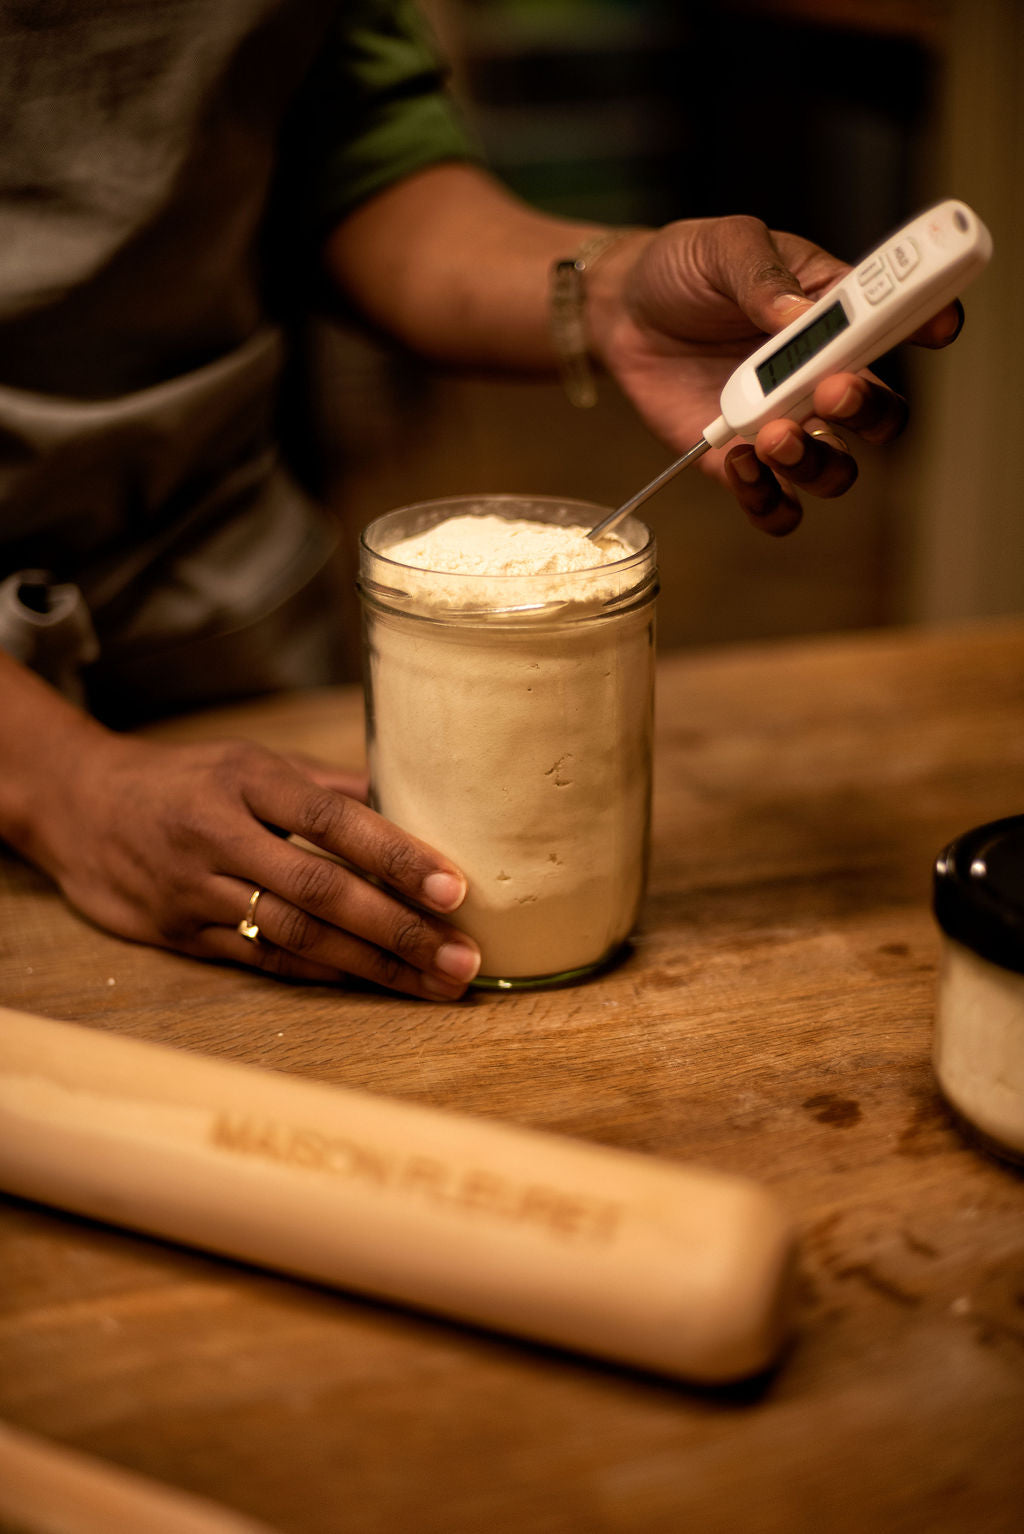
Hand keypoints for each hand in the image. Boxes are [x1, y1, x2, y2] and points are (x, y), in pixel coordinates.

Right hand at [28, 729, 480, 1000]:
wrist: (80, 805)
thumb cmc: (188, 779)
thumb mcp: (252, 761)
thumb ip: (329, 786)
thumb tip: (414, 802)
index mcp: (247, 780)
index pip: (335, 820)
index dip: (398, 857)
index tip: (456, 889)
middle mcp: (221, 834)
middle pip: (322, 890)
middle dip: (401, 929)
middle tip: (464, 959)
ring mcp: (197, 890)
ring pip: (296, 936)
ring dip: (374, 965)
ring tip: (435, 984)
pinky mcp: (181, 934)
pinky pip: (263, 960)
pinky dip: (323, 974)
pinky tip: (373, 986)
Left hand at [588, 216, 963, 533]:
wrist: (623, 310)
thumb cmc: (686, 270)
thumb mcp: (725, 248)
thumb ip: (763, 276)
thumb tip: (796, 314)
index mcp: (837, 316)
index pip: (903, 324)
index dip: (931, 325)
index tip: (935, 327)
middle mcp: (822, 378)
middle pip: (881, 416)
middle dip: (868, 410)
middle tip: (832, 388)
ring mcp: (784, 426)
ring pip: (835, 471)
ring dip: (816, 462)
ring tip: (773, 434)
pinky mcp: (739, 464)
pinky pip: (775, 505)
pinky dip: (766, 498)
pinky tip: (739, 461)